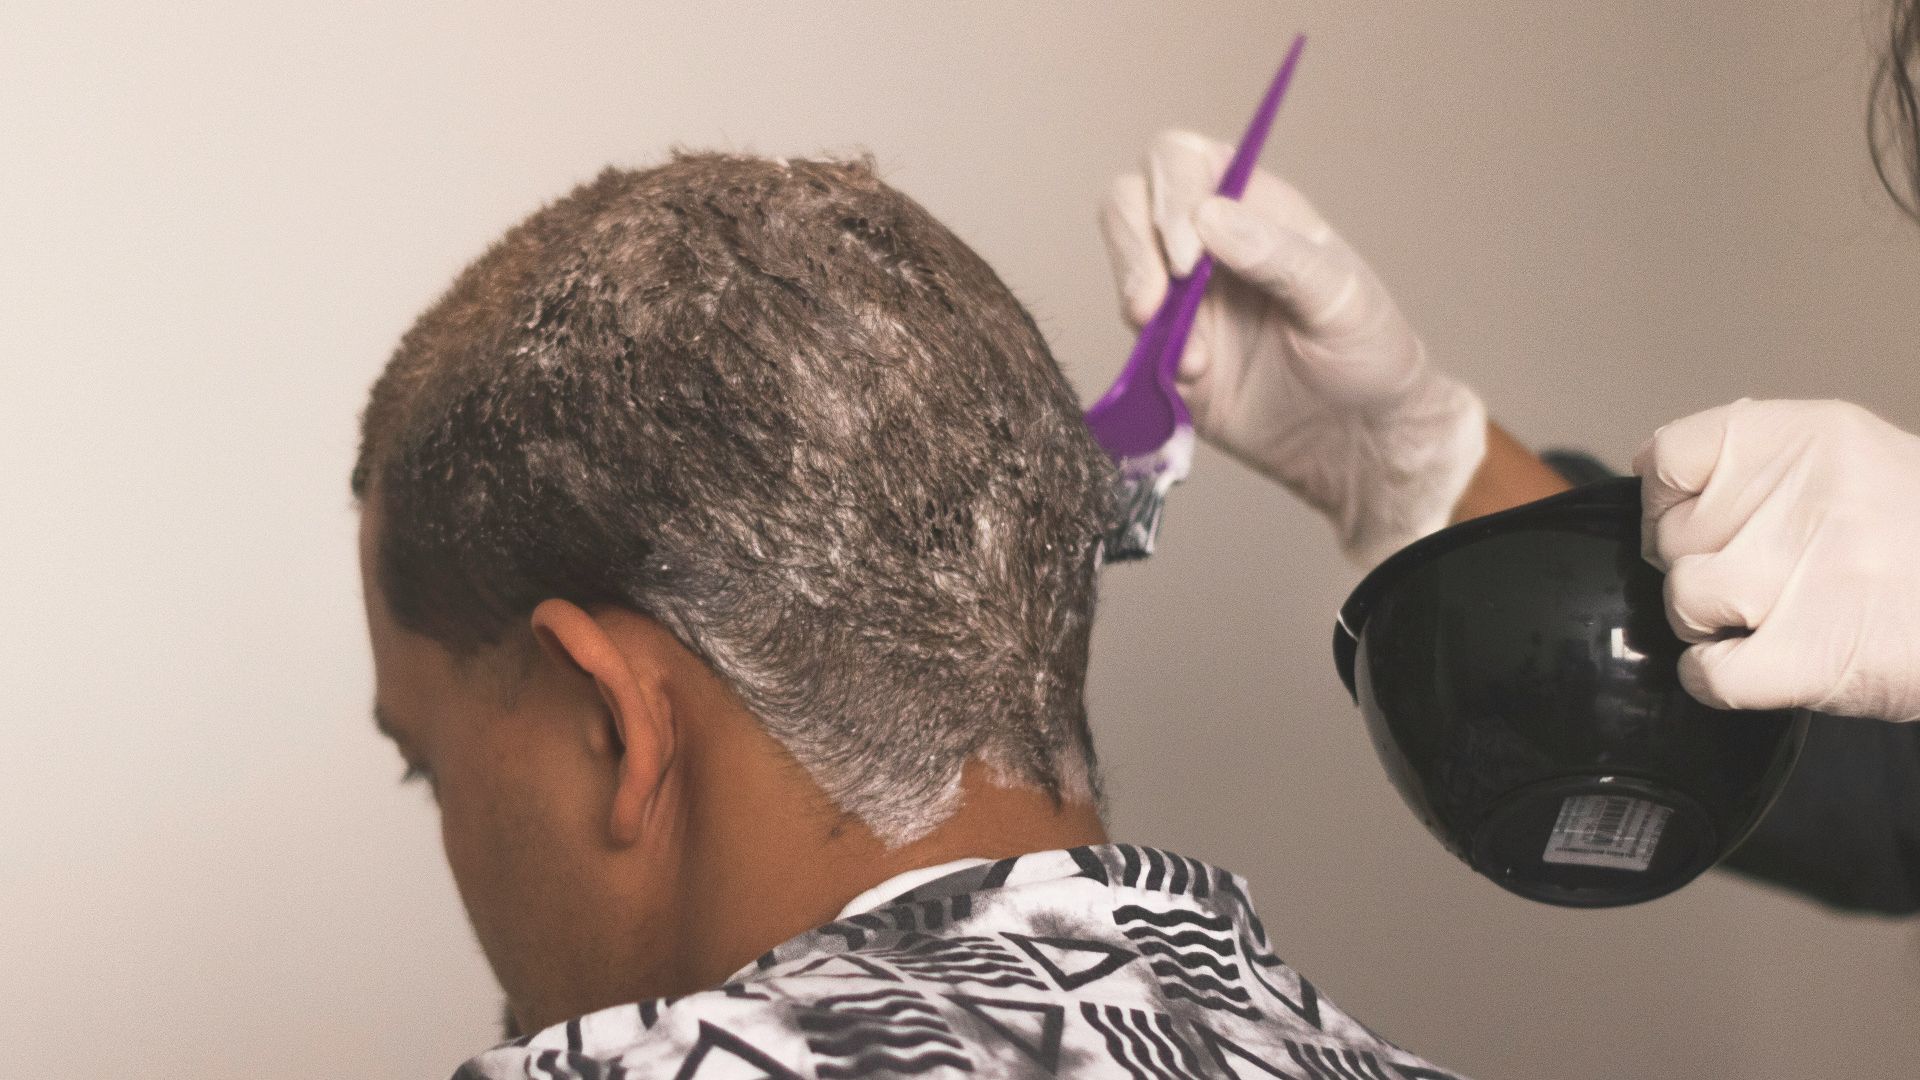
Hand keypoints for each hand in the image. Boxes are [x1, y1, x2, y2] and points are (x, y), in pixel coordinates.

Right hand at [1100, 130, 1485, 565]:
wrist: (1359, 444)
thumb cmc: (1368, 357)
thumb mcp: (1340, 298)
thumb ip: (1278, 255)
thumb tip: (1208, 216)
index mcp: (1253, 207)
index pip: (1180, 162)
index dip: (1169, 198)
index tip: (1188, 259)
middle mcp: (1207, 245)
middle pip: (1129, 202)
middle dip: (1132, 247)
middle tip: (1156, 303)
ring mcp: (1181, 301)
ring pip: (1123, 269)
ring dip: (1139, 304)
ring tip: (1190, 355)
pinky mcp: (1164, 357)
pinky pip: (1129, 342)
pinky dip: (1148, 358)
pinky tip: (1193, 378)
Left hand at [1637, 399, 1919, 720]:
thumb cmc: (1912, 537)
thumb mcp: (1848, 462)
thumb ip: (1757, 463)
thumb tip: (1655, 475)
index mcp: (1809, 437)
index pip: (1670, 455)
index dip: (1667, 501)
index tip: (1695, 521)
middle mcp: (1805, 497)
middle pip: (1670, 538)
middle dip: (1700, 565)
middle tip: (1757, 579)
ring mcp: (1806, 574)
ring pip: (1684, 599)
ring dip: (1708, 622)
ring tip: (1766, 619)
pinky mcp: (1813, 653)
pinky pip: (1709, 671)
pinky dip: (1714, 677)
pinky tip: (1751, 664)